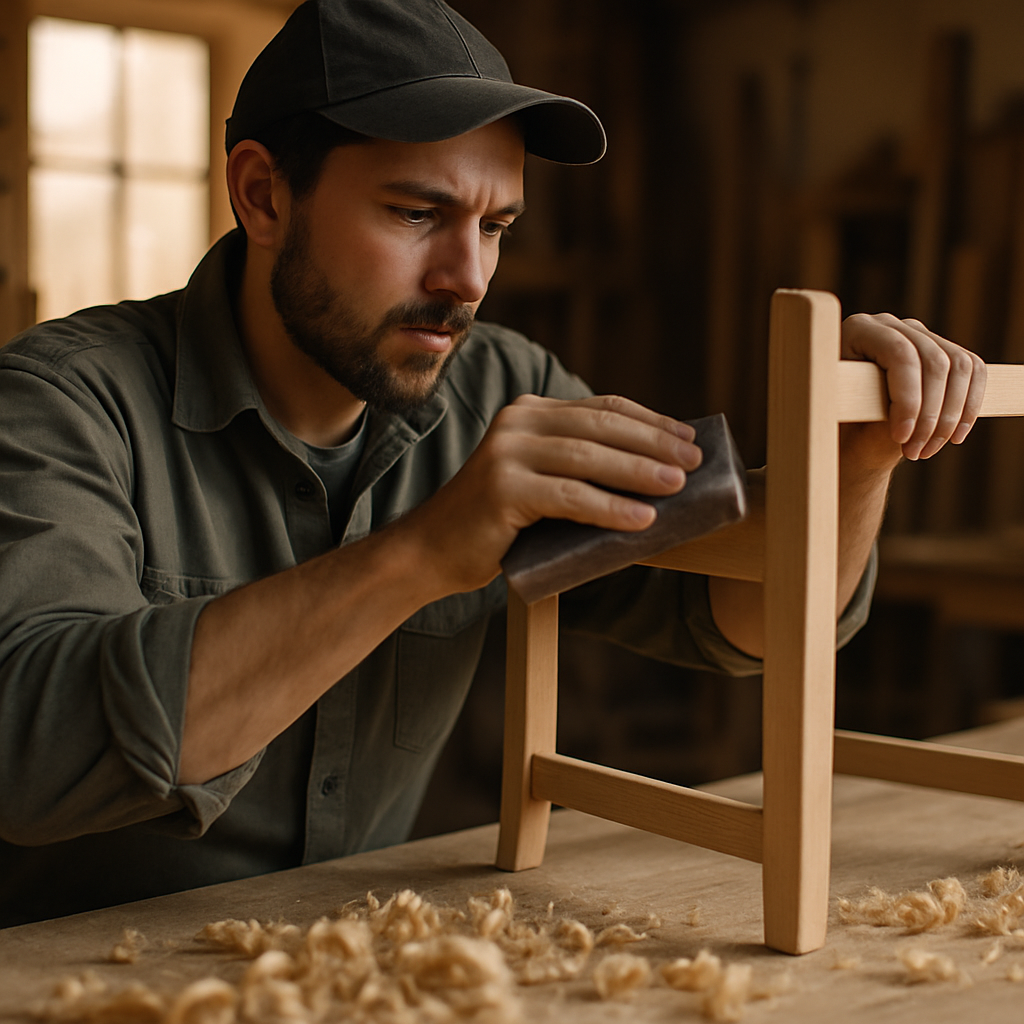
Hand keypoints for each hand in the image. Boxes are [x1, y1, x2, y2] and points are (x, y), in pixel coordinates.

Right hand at [400, 393, 701, 593]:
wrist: (430, 551)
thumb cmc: (496, 524)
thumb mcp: (539, 480)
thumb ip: (578, 467)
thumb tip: (655, 475)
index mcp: (529, 412)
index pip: (602, 409)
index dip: (651, 422)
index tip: (689, 439)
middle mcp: (517, 421)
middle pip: (601, 427)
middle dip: (654, 443)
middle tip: (695, 462)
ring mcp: (506, 452)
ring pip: (588, 458)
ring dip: (639, 472)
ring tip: (677, 487)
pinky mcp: (502, 488)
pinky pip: (569, 497)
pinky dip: (610, 509)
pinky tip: (642, 521)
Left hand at [841, 313, 986, 466]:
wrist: (852, 434)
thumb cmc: (843, 426)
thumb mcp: (850, 418)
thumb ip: (870, 408)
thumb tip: (892, 413)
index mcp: (858, 330)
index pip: (899, 354)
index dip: (907, 399)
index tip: (901, 438)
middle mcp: (891, 324)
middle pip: (934, 361)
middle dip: (930, 415)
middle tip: (914, 452)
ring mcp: (919, 334)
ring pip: (959, 367)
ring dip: (950, 416)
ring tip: (926, 450)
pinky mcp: (943, 349)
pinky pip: (973, 371)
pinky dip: (969, 407)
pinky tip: (954, 437)